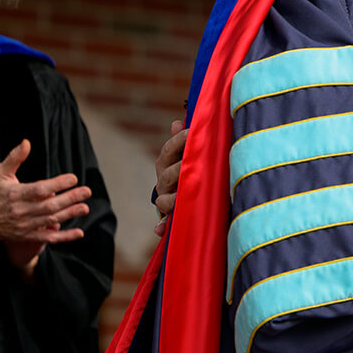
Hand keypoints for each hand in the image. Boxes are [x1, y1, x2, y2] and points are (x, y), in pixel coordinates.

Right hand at [0, 139, 90, 274]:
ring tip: (85, 207)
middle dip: (70, 198)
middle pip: (49, 205)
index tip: (73, 178)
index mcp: (15, 194)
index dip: (58, 184)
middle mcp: (21, 211)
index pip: (39, 189)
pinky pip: (48, 238)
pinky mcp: (28, 236)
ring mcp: (25, 225)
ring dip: (70, 214)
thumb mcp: (1, 174)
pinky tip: (79, 232)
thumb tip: (26, 142)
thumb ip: (15, 158)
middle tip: (86, 191)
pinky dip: (64, 237)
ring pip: (51, 220)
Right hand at [153, 120, 186, 236]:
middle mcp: (163, 182)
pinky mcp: (171, 216)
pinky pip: (164, 224)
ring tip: (181, 197)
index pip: (166, 151)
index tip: (191, 132)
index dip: (177, 141)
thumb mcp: (187, 153)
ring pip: (163, 200)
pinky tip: (160, 230)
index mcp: (166, 164)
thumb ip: (183, 140)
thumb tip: (176, 123)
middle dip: (179, 169)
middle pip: (166, 175)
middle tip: (192, 164)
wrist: (186, 195)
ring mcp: (166, 199)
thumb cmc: (190, 168)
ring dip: (172, 199)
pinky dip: (162, 227)